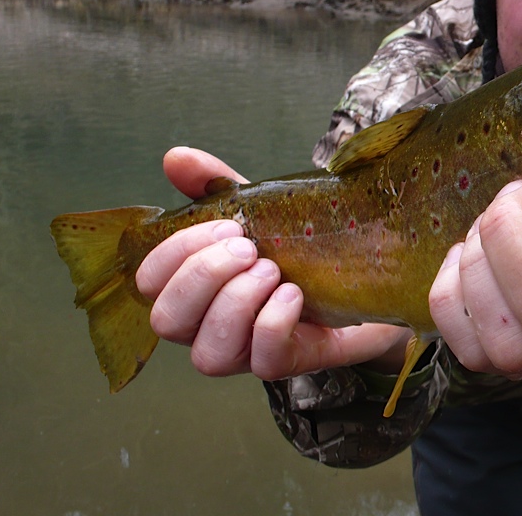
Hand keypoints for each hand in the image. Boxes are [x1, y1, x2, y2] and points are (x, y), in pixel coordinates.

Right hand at [135, 146, 410, 380]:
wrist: (372, 277)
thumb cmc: (302, 248)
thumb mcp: (261, 211)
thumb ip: (218, 187)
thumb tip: (175, 158)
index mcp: (194, 289)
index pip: (149, 282)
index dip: (175, 253)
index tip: (227, 225)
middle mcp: (208, 327)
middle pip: (167, 321)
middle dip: (203, 276)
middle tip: (248, 247)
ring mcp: (244, 354)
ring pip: (207, 354)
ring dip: (236, 302)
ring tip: (272, 270)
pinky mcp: (285, 365)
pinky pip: (262, 359)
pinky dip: (273, 321)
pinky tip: (294, 294)